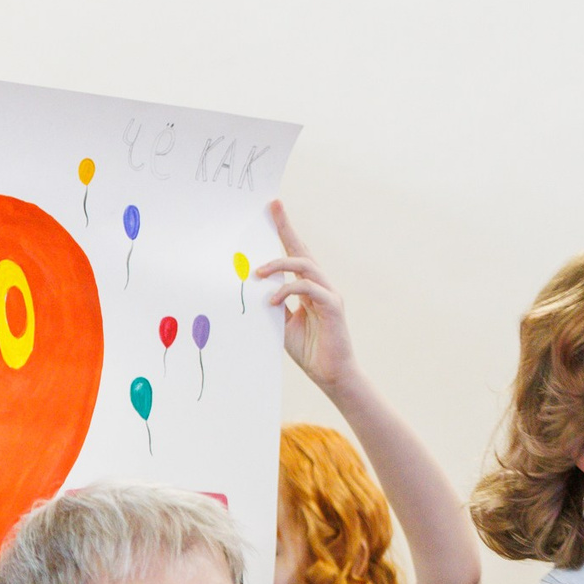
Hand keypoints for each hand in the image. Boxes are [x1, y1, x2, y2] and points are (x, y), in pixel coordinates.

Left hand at [253, 199, 357, 396]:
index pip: (295, 253)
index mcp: (308, 287)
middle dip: (286, 227)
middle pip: (302, 249)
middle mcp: (321, 285)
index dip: (285, 230)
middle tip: (272, 207)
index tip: (273, 208)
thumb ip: (272, 306)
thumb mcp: (282, 325)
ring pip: (305, 266)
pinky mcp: (333, 307)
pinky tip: (271, 301)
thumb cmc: (310, 350)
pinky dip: (288, 291)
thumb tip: (250, 290)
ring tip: (257, 274)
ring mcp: (329, 294)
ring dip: (279, 265)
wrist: (332, 375)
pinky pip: (309, 289)